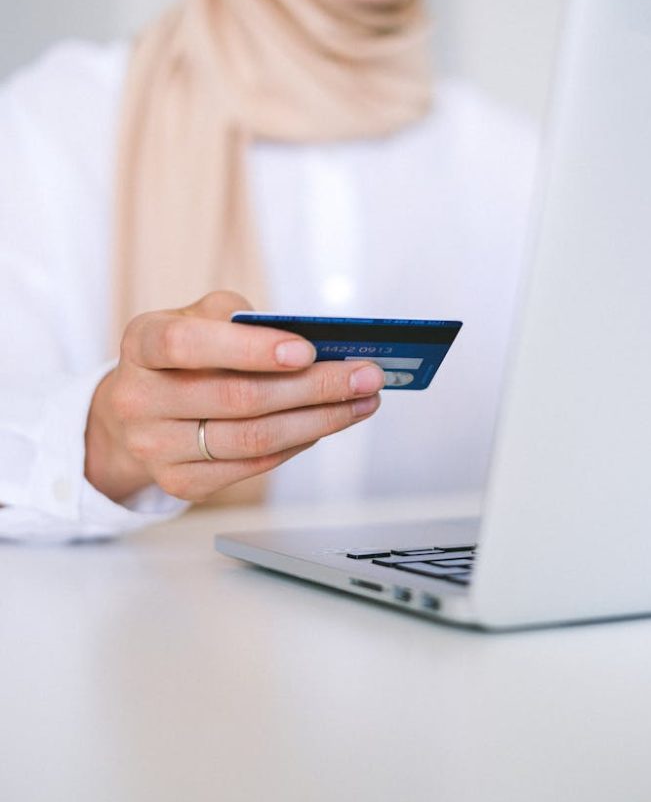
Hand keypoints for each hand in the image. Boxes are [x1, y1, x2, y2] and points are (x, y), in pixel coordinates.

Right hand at [85, 291, 383, 503]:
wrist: (133, 413)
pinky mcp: (180, 483)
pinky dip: (297, 444)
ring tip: (361, 401)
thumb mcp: (196, 319)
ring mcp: (156, 448)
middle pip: (238, 398)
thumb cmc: (181, 356)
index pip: (189, 345)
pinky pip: (252, 466)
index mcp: (142, 344)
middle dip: (314, 387)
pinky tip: (325, 424)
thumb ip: (240, 320)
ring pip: (252, 439)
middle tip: (366, 376)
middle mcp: (139, 399)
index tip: (307, 350)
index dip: (249, 349)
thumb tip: (314, 342)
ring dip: (319, 420)